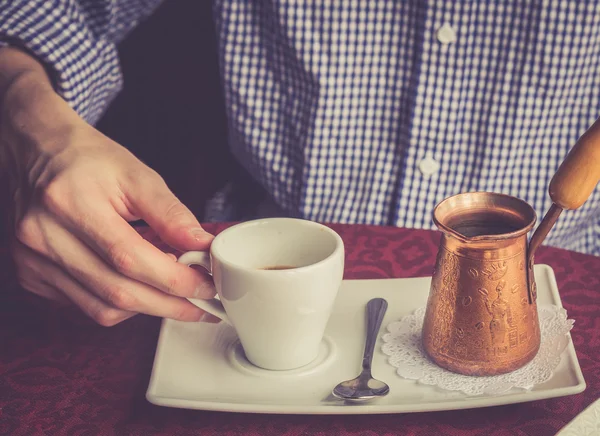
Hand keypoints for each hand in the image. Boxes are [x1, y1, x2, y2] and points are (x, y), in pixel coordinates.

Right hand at [1, 48, 214, 325]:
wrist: (39, 153)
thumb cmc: (90, 161)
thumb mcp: (137, 175)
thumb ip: (171, 214)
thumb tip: (203, 246)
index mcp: (71, 202)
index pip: (129, 258)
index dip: (174, 280)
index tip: (206, 287)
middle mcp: (44, 236)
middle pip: (116, 291)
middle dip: (168, 304)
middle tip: (201, 304)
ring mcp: (32, 260)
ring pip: (101, 309)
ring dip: (146, 309)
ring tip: (174, 296)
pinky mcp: (30, 275)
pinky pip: (84, 307)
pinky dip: (119, 305)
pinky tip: (139, 288)